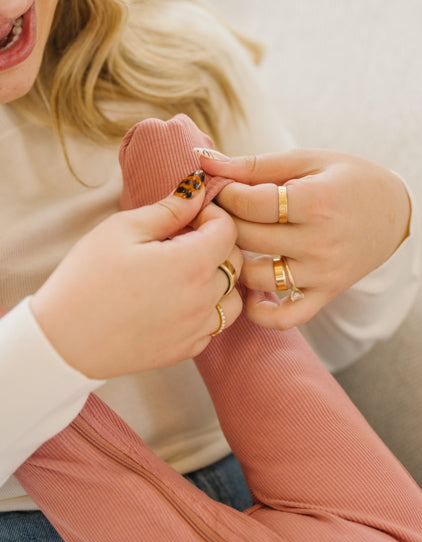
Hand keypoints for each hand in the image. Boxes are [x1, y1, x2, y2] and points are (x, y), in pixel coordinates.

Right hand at [30, 188, 242, 378]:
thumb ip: (168, 210)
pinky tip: (178, 300)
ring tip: (186, 271)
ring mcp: (197, 328)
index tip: (189, 215)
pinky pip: (214, 325)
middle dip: (217, 243)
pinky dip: (207, 309)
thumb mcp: (122, 230)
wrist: (64, 341)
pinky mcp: (186, 350)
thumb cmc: (86, 280)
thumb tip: (196, 191)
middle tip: (182, 240)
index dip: (212, 214)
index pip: (228, 229)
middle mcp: (203, 299)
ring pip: (233, 297)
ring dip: (219, 280)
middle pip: (236, 261)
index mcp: (191, 264)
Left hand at [197, 147, 410, 327]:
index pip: (249, 203)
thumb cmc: (349, 179)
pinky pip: (286, 317)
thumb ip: (254, 164)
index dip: (225, 193)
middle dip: (223, 221)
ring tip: (234, 244)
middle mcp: (320, 241)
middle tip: (218, 212)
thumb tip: (202, 160)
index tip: (222, 187)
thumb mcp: (307, 160)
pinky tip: (250, 289)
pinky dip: (261, 312)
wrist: (395, 213)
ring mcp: (322, 272)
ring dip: (235, 261)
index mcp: (317, 201)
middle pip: (247, 237)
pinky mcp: (325, 294)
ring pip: (255, 277)